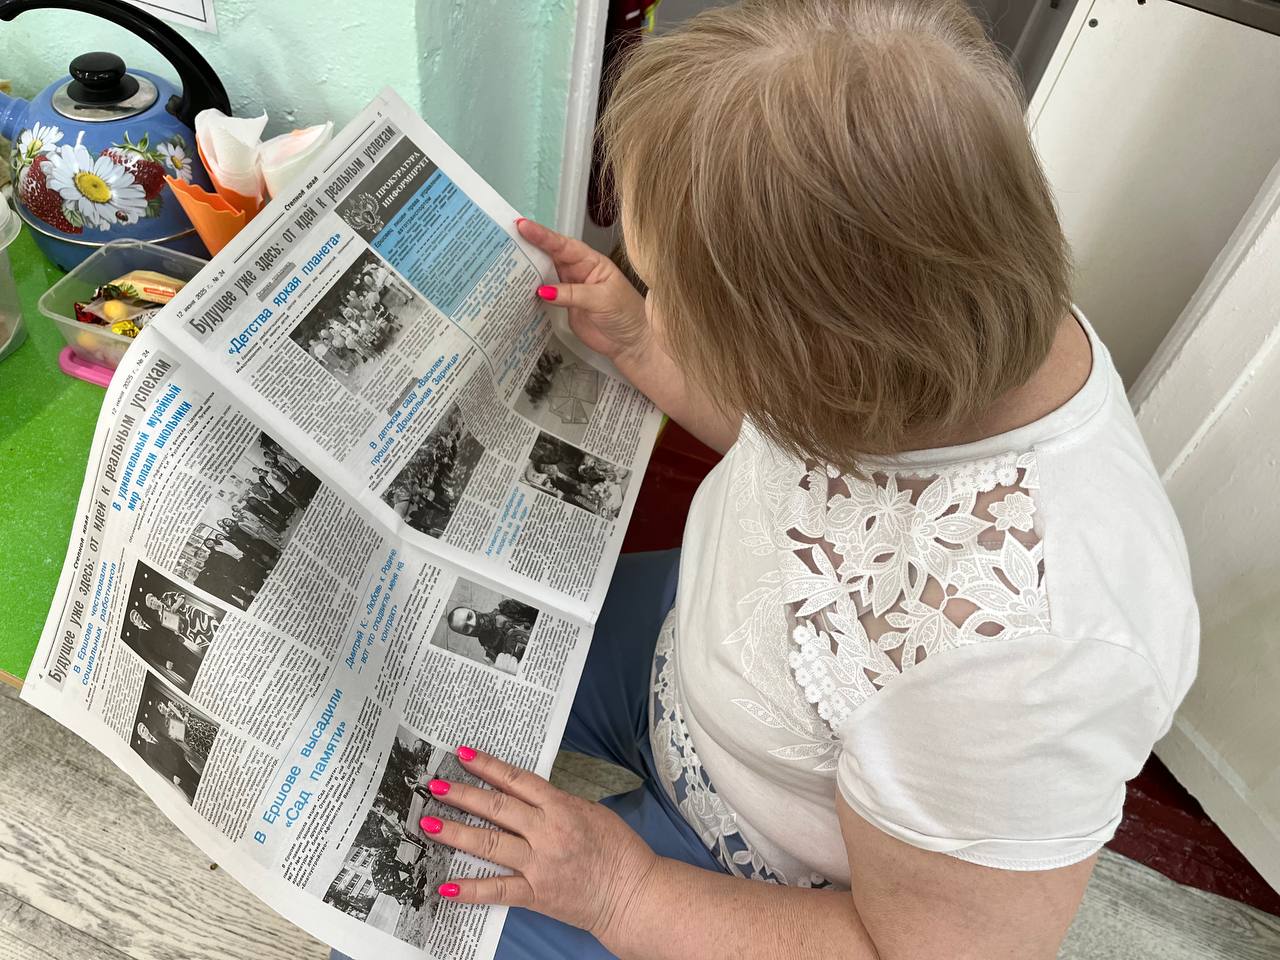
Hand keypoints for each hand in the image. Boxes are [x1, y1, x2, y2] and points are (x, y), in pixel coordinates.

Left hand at [420, 746, 656, 940]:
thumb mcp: (591, 812)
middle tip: (435, 786)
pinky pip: (497, 890)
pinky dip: (470, 889)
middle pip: (496, 807)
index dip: (487, 766)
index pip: (517, 780)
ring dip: (455, 832)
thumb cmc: (619, 850)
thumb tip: (527, 795)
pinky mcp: (536, 894)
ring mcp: (539, 864)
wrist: (633, 894)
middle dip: (462, 794)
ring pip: (489, 843)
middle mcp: (547, 832)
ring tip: (428, 823)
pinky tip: (445, 885)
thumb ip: (557, 804)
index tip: (463, 755)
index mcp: (562, 807)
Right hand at [517, 218, 651, 362]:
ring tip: (504, 259)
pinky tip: (517, 287)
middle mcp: (578, 271)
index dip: (543, 236)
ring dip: (527, 269)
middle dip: (529, 246)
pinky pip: (544, 295)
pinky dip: (530, 291)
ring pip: (544, 274)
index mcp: (591, 261)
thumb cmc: (626, 315)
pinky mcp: (564, 306)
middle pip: (550, 255)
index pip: (563, 245)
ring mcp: (569, 288)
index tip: (523, 226)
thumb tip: (543, 291)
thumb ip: (572, 293)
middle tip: (506, 237)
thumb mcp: (602, 299)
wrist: (631, 343)